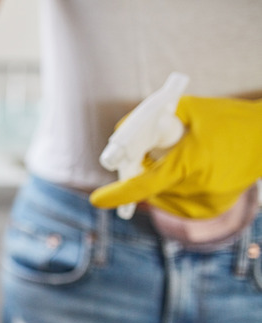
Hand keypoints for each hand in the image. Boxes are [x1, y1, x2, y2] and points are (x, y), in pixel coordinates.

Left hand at [90, 96, 261, 217]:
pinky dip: (171, 186)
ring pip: (159, 195)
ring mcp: (204, 204)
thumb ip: (151, 119)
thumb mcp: (189, 108)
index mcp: (191, 164)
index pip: (144, 184)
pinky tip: (191, 169)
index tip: (97, 200)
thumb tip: (121, 131)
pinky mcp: (207, 211)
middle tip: (148, 152)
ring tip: (182, 156)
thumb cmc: (228, 119)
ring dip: (157, 178)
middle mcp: (196, 189)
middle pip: (149, 187)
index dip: (118, 194)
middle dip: (141, 170)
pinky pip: (173, 200)